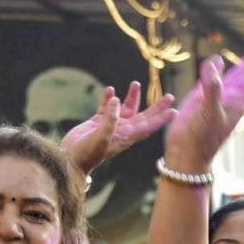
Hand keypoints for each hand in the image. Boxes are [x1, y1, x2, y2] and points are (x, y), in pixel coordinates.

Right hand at [62, 81, 176, 174]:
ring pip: (125, 109)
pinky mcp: (97, 123)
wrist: (69, 159)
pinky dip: (108, 99)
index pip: (148, 126)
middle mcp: (122, 131)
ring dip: (131, 97)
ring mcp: (110, 126)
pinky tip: (110, 90)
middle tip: (170, 96)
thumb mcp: (100, 137)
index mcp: (126, 136)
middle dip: (157, 107)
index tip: (174, 111)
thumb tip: (117, 100)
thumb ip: (110, 119)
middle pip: (144, 116)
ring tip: (135, 83)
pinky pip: (106, 108)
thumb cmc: (86, 153)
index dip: (161, 119)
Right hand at [163, 50, 243, 171]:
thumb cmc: (202, 137)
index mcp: (237, 104)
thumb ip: (212, 88)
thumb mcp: (210, 112)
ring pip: (233, 80)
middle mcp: (229, 100)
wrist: (186, 153)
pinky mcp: (199, 100)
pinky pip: (210, 82)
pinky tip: (218, 61)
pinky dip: (215, 70)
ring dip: (242, 68)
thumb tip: (214, 62)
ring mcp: (215, 100)